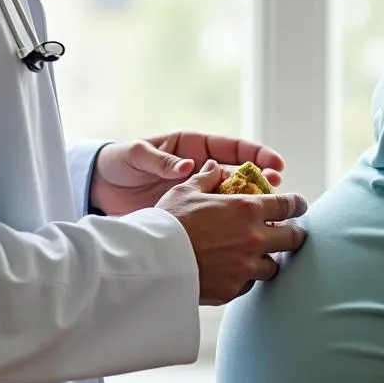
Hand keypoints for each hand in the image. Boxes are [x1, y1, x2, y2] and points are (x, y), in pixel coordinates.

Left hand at [90, 132, 285, 215]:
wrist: (101, 185)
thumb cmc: (121, 162)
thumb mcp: (138, 156)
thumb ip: (162, 160)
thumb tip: (187, 166)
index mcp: (193, 147)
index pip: (232, 148)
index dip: (257, 153)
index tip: (276, 164)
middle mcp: (200, 168)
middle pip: (240, 173)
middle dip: (263, 182)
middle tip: (282, 192)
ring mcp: (198, 192)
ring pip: (233, 198)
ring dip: (253, 206)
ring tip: (272, 216)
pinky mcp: (191, 213)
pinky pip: (218, 218)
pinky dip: (232, 225)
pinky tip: (245, 235)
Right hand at [156, 162, 306, 303]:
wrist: (153, 262)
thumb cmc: (169, 221)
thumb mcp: (186, 190)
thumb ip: (207, 178)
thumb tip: (215, 168)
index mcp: (247, 209)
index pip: (289, 205)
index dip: (297, 204)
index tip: (298, 205)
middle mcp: (254, 238)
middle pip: (293, 239)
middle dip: (293, 234)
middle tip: (286, 232)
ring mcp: (246, 267)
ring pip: (274, 265)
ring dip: (268, 258)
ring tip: (255, 255)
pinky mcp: (235, 289)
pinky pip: (251, 284)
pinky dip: (247, 277)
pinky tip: (233, 271)